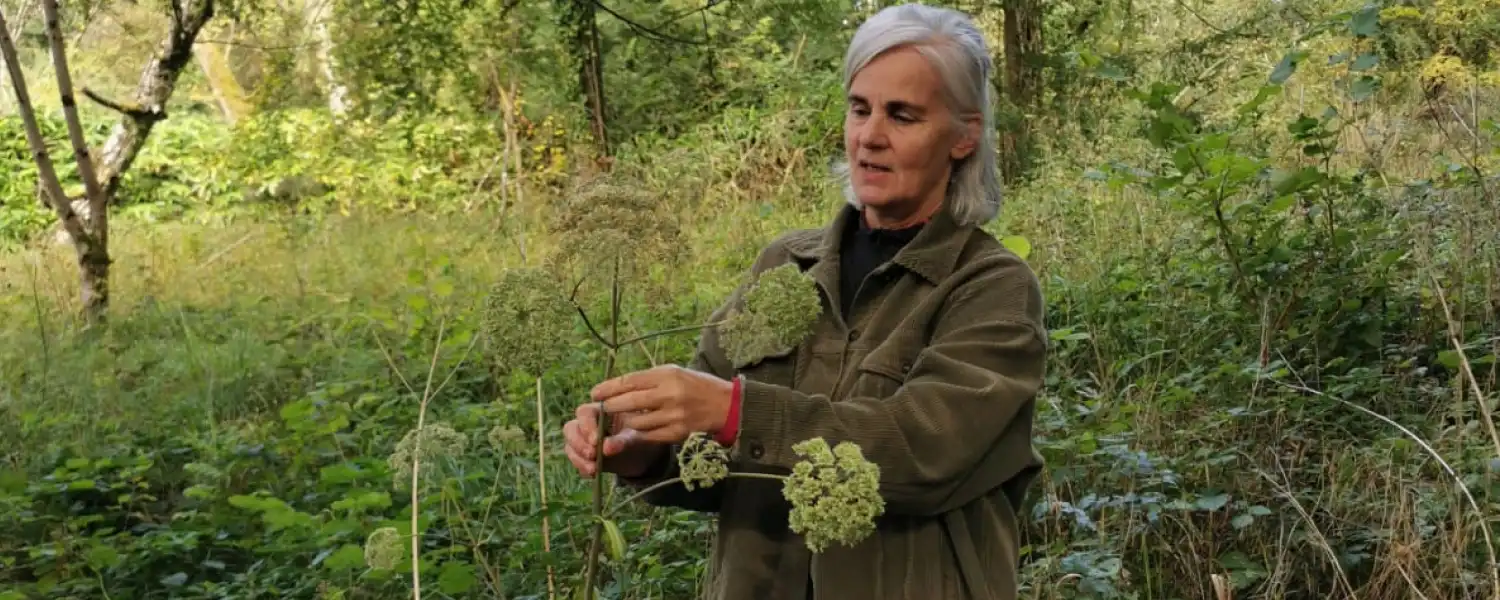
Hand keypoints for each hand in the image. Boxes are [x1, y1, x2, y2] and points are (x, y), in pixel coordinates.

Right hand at [562, 403, 665, 478]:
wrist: (640, 457)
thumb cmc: (639, 440)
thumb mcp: (635, 439)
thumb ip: (621, 441)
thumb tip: (606, 448)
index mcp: (601, 410)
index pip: (584, 413)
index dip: (586, 426)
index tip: (595, 442)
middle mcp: (587, 422)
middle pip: (571, 428)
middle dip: (579, 444)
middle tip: (592, 456)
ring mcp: (581, 438)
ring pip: (570, 445)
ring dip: (579, 459)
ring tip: (593, 469)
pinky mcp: (580, 454)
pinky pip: (575, 460)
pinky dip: (582, 467)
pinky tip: (593, 473)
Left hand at [590, 364, 733, 444]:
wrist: (726, 406)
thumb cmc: (698, 385)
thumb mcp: (676, 373)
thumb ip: (650, 379)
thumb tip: (619, 385)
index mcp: (668, 375)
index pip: (630, 381)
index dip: (609, 388)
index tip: (595, 393)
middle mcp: (670, 394)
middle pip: (629, 402)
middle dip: (611, 406)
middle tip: (601, 408)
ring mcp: (673, 415)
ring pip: (636, 422)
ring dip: (625, 421)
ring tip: (621, 419)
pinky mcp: (677, 433)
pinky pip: (648, 435)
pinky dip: (639, 432)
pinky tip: (636, 428)